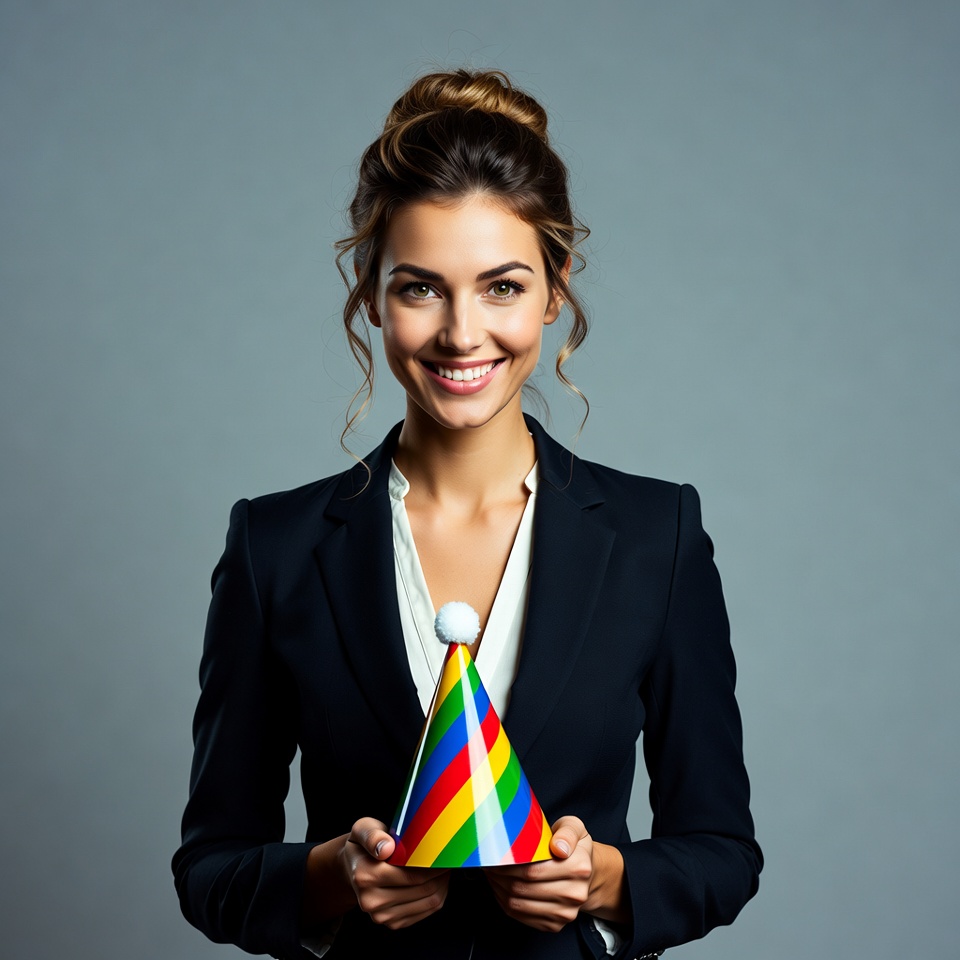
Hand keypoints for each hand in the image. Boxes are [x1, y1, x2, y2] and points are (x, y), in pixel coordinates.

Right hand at [338, 818, 449, 928]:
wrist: (353, 869)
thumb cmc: (363, 846)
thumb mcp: (363, 829)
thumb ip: (373, 836)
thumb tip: (386, 848)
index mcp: (365, 876)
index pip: (412, 875)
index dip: (434, 865)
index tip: (444, 854)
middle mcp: (371, 901)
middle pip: (423, 890)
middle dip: (441, 874)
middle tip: (447, 859)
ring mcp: (381, 916)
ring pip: (429, 903)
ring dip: (442, 885)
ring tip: (442, 869)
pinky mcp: (392, 923)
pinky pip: (425, 912)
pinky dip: (436, 896)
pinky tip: (434, 882)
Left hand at [484, 816, 597, 932]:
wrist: (586, 876)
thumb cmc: (573, 847)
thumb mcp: (574, 828)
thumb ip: (567, 832)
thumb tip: (559, 847)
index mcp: (579, 867)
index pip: (533, 869)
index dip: (509, 863)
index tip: (495, 855)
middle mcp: (575, 894)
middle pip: (524, 888)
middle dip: (500, 876)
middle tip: (488, 864)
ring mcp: (565, 913)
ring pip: (519, 904)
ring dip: (499, 889)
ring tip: (492, 874)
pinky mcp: (555, 925)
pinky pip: (522, 916)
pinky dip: (506, 902)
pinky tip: (501, 888)